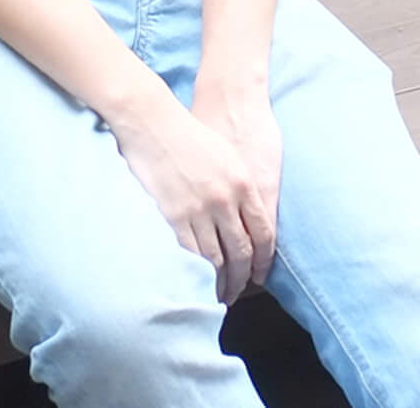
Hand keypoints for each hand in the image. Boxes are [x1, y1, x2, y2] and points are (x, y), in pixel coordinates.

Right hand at [109, 98, 275, 302]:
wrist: (155, 124)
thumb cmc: (191, 135)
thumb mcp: (228, 156)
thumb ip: (240, 186)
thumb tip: (246, 216)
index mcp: (244, 183)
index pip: (264, 233)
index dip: (264, 260)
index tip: (260, 275)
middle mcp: (226, 199)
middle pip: (242, 251)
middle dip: (243, 277)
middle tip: (241, 293)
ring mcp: (201, 209)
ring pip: (217, 257)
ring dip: (220, 280)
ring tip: (220, 295)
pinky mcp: (175, 215)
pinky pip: (191, 252)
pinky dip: (197, 271)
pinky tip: (197, 281)